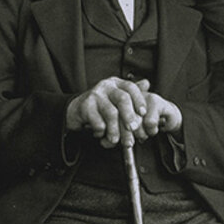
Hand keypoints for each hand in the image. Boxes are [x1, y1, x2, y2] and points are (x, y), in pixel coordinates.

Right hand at [66, 77, 181, 148]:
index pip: (131, 87)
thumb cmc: (101, 107)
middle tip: (133, 129)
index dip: (139, 100)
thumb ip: (132, 94)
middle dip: (130, 116)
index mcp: (116, 83)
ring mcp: (95, 95)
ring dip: (115, 130)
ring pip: (111, 113)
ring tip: (115, 140)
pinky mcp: (85, 106)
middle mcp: (106, 86)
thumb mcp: (117, 99)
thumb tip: (147, 83)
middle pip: (122, 99)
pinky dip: (101, 131)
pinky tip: (100, 134)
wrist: (76, 111)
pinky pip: (97, 122)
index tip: (144, 113)